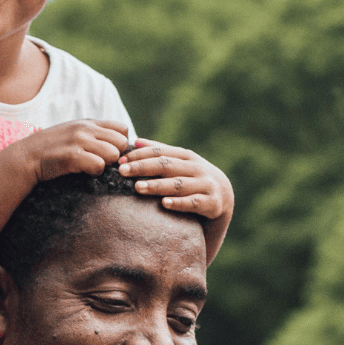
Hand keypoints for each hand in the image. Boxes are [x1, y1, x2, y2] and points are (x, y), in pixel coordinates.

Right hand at [7, 119, 130, 181]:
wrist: (24, 157)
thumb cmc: (52, 149)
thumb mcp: (74, 133)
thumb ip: (94, 134)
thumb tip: (120, 144)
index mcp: (88, 122)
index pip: (122, 129)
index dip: (120, 143)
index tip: (109, 153)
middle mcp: (85, 128)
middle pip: (122, 143)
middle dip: (115, 156)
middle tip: (101, 162)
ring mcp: (78, 140)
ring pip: (113, 154)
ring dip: (105, 165)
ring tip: (90, 166)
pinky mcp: (72, 155)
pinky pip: (99, 165)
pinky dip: (94, 172)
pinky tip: (82, 171)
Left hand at [120, 139, 234, 218]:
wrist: (223, 196)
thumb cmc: (193, 178)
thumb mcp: (180, 162)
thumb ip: (160, 152)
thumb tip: (136, 141)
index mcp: (185, 156)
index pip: (160, 152)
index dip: (139, 155)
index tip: (120, 161)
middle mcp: (195, 168)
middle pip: (166, 165)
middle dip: (143, 167)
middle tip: (122, 171)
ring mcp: (204, 184)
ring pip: (178, 184)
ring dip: (157, 185)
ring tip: (138, 187)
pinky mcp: (211, 203)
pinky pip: (193, 203)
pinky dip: (179, 203)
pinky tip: (164, 203)